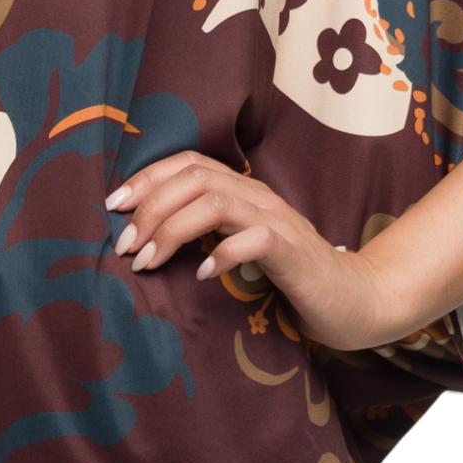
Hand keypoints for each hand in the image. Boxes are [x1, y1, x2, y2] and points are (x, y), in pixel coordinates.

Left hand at [101, 155, 417, 355]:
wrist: (349, 300)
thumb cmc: (288, 276)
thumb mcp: (238, 246)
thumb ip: (205, 232)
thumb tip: (146, 236)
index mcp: (243, 190)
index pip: (188, 163)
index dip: (146, 178)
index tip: (113, 207)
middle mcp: (258, 196)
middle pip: (195, 177)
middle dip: (150, 207)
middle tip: (126, 246)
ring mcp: (278, 221)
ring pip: (216, 201)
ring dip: (173, 229)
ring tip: (150, 261)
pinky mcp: (294, 251)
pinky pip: (254, 239)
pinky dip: (221, 254)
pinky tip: (202, 275)